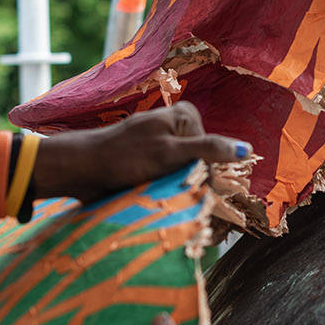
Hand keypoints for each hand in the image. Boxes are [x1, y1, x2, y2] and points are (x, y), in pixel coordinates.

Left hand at [34, 103, 250, 201]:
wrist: (79, 170)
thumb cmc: (122, 157)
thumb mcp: (168, 152)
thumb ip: (207, 149)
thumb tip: (246, 149)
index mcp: (186, 117)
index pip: (216, 152)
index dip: (211, 176)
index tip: (198, 194)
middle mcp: (177, 130)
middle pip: (203, 163)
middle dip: (197, 186)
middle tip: (181, 201)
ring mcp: (163, 148)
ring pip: (187, 176)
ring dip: (183, 195)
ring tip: (169, 205)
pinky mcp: (151, 165)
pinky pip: (171, 183)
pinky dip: (170, 196)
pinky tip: (163, 207)